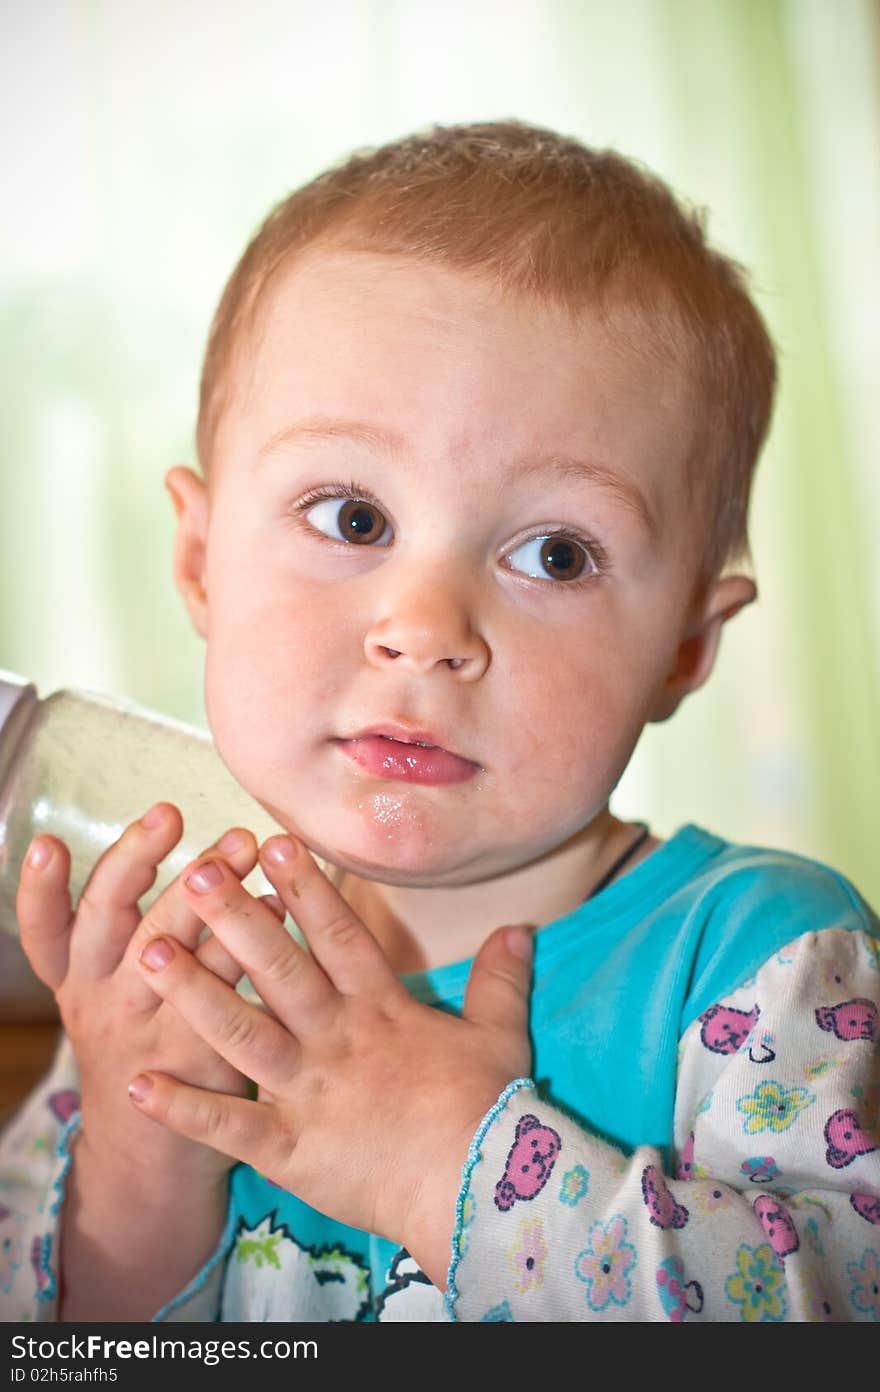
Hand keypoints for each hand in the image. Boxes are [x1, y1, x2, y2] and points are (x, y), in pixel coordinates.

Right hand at [17, 804, 285, 1188]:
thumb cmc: (137, 1041)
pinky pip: (226, 992)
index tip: (49, 845)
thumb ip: (124, 925)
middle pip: (109, 922)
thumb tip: (164, 832)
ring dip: (204, 894)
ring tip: (241, 843)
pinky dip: (250, 946)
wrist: (151, 1158)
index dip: (40, 890)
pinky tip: (280, 908)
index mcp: (75, 980)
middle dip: (136, 861)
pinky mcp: (199, 1057)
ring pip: (167, 951)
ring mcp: (148, 1030)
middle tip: (170, 812)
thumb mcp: (105, 991)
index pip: (44, 931)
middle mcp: (102, 1000)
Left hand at [127, 832, 534, 1287]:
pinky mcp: (289, 1149)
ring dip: (193, 994)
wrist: (477, 1191)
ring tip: (149, 954)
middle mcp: (336, 1040)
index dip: (306, 886)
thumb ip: (503, 977)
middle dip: (235, 919)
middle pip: (279, 970)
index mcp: (381, 1010)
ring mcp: (308, 1093)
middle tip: (195, 874)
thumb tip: (521, 927)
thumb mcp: (500, 1034)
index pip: (338, 935)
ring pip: (240, 1035)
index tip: (274, 843)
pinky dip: (182, 1108)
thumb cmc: (488, 1110)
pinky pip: (228, 1126)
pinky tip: (138, 1083)